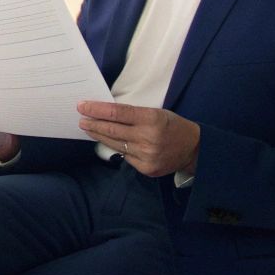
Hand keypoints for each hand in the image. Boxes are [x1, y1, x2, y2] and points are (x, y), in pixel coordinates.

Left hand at [77, 101, 200, 178]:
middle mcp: (148, 138)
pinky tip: (108, 142)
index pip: (117, 113)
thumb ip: (133, 114)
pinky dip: (116, 148)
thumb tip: (105, 112)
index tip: (82, 106)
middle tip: (80, 119)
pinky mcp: (146, 168)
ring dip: (99, 136)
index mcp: (151, 119)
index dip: (96, 109)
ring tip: (88, 129)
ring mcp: (147, 155)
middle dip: (93, 124)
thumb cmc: (172, 126)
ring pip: (115, 144)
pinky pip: (125, 156)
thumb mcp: (155, 112)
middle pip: (112, 130)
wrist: (194, 149)